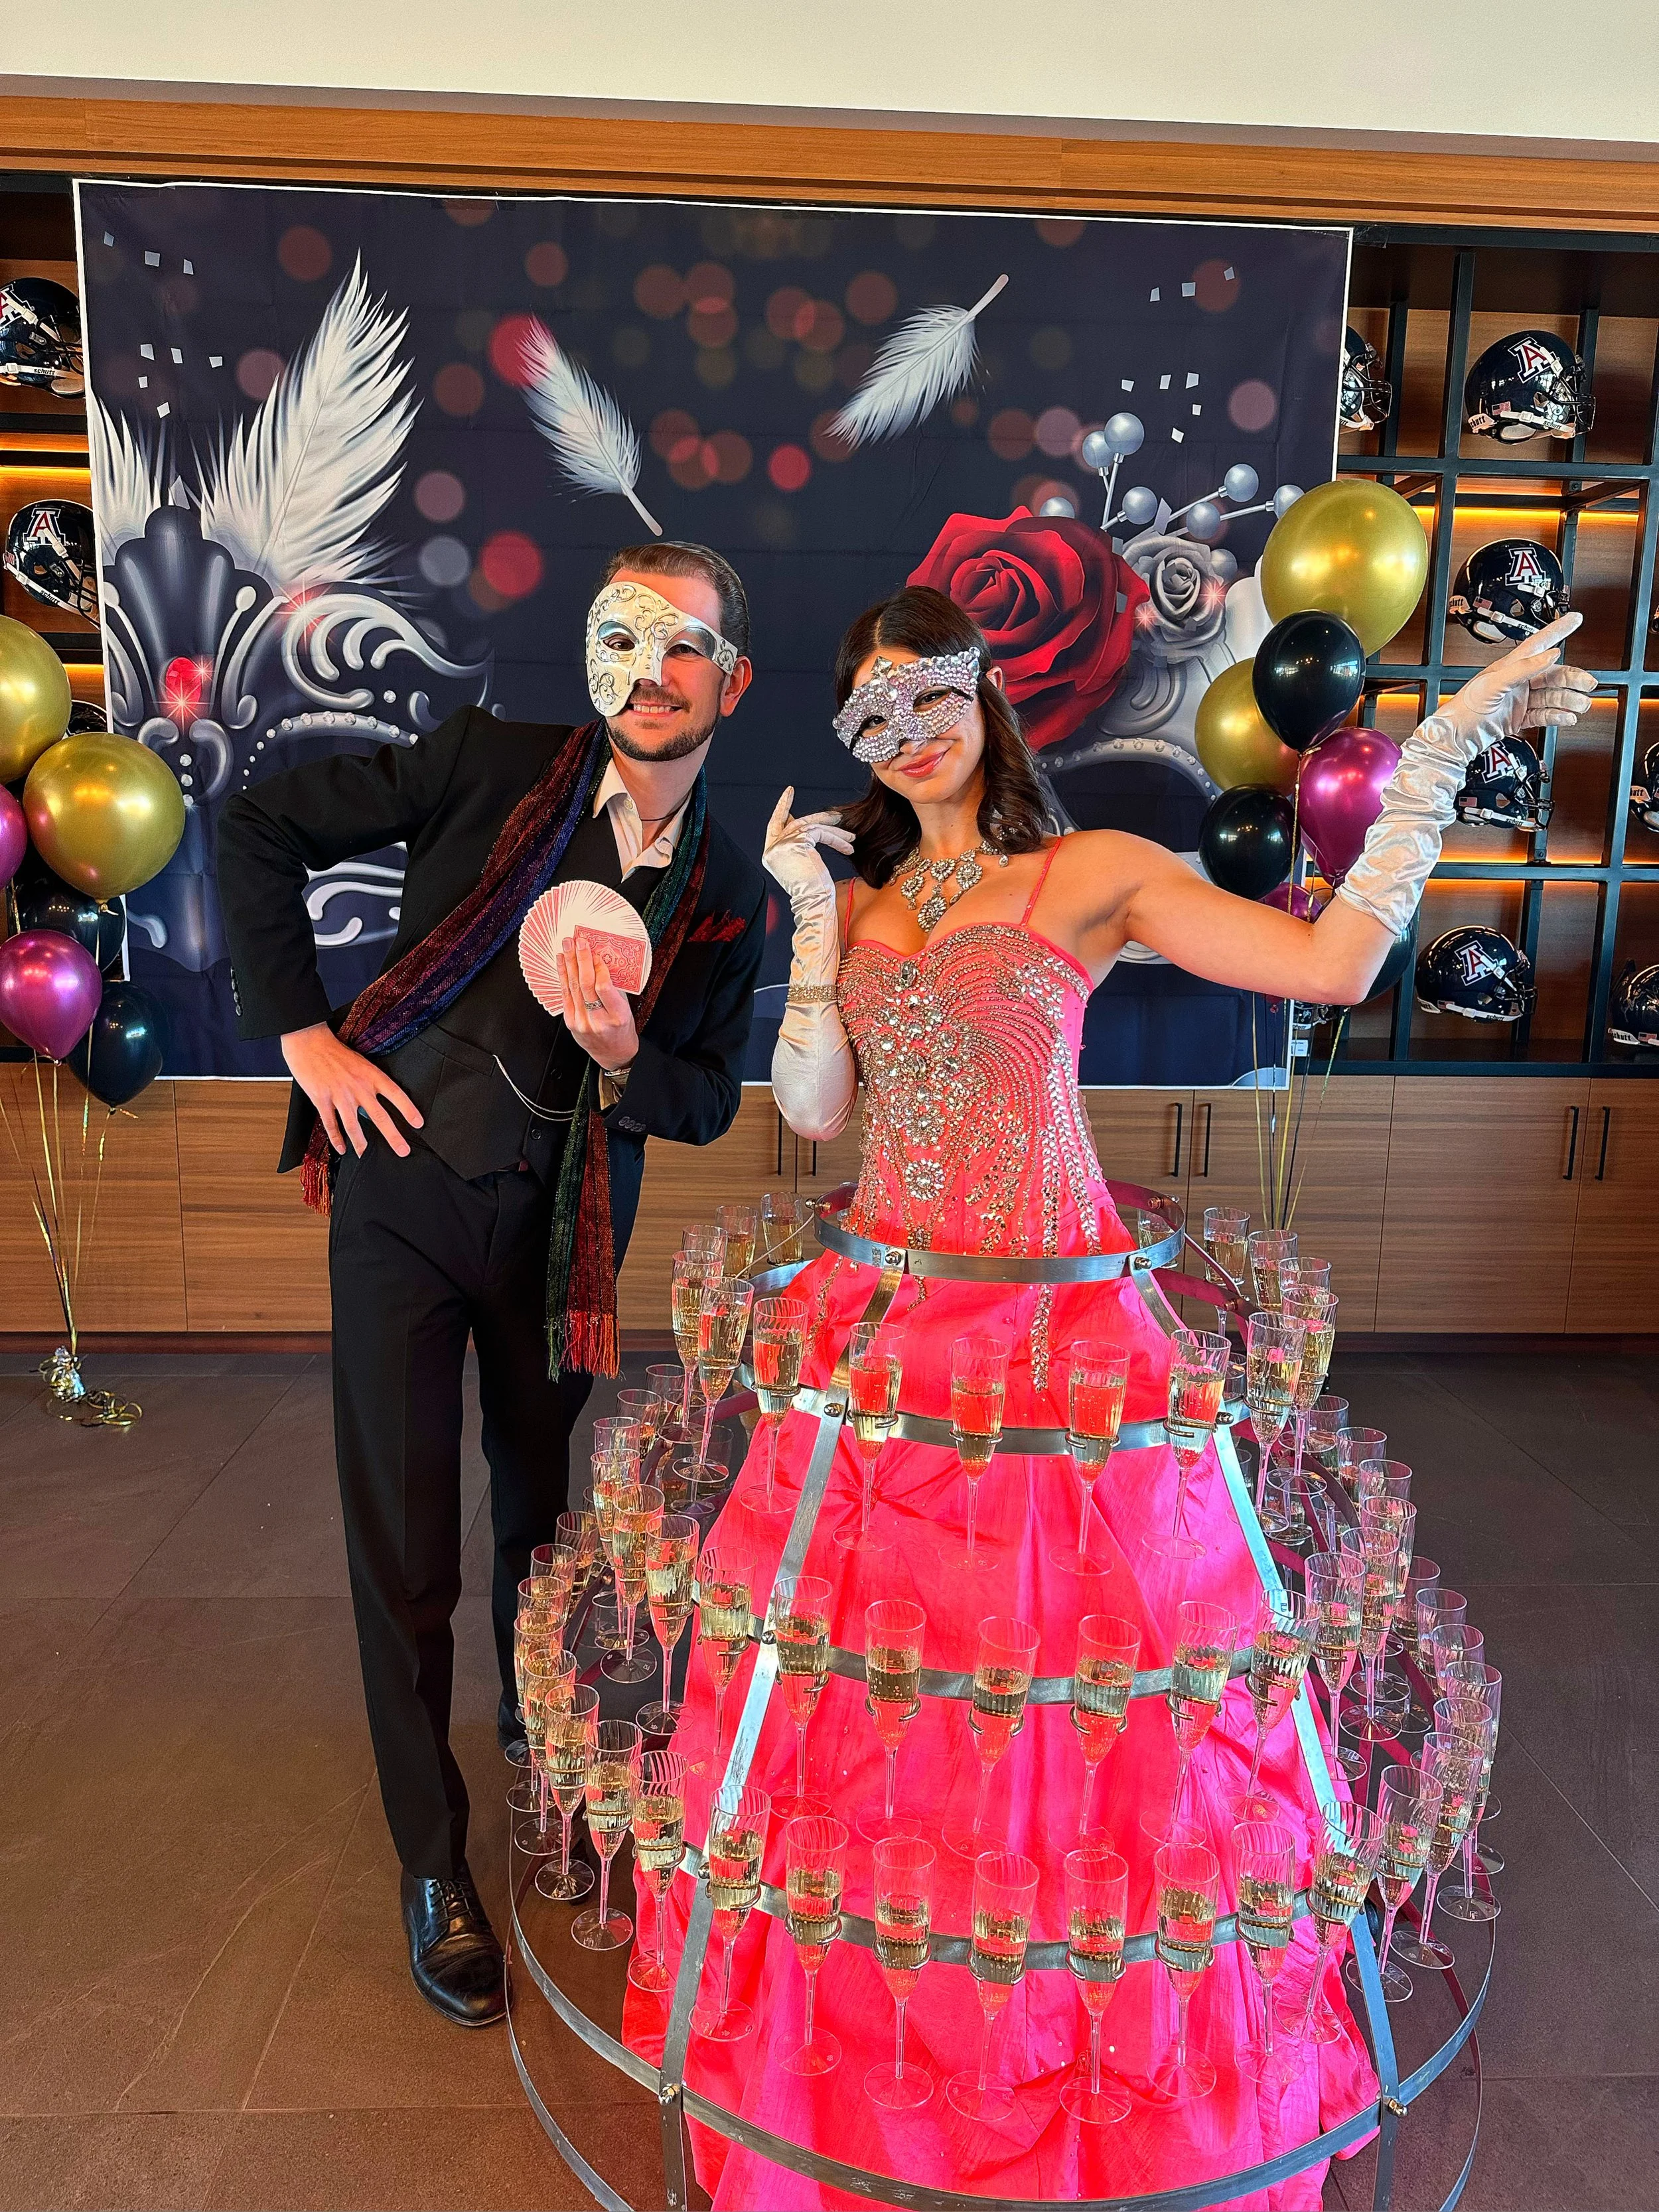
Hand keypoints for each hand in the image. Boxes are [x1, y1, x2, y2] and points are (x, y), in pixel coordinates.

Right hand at [281, 1021, 423, 1157]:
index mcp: (370, 1075)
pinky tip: (341, 1148)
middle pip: (379, 1116)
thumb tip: (382, 1099)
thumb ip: (371, 1081)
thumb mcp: (361, 1062)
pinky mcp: (321, 1100)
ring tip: (366, 1155)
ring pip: (354, 1125)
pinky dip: (336, 1138)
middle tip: (402, 1151)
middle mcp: (358, 1086)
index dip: (408, 1109)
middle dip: (393, 1136)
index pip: (396, 1094)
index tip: (419, 1123)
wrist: (309, 1042)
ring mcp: (339, 1095)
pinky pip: (331, 1124)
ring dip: (361, 1144)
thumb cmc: (335, 1051)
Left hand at [556, 936, 638, 1074]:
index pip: (604, 988)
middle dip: (581, 959)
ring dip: (570, 963)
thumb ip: (615, 988)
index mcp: (616, 1016)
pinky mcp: (570, 1022)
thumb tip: (602, 962)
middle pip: (586, 984)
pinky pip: (565, 995)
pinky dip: (563, 976)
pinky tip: (562, 963)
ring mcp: (581, 1022)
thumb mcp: (626, 1009)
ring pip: (573, 987)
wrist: (613, 1054)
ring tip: (567, 946)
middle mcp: (597, 1020)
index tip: (595, 951)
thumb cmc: (621, 1030)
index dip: (598, 967)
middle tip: (578, 941)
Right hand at [762, 786, 854, 913]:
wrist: (813, 904)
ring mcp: (782, 845)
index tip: (789, 793)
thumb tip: (808, 830)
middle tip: (836, 814)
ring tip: (851, 837)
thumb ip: (799, 847)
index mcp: (770, 856)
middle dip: (819, 817)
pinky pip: (818, 833)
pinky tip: (848, 845)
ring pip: (810, 827)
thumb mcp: (803, 866)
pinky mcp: (795, 843)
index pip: (774, 825)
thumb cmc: (812, 893)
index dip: (782, 808)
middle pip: (796, 824)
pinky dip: (835, 838)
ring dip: (834, 831)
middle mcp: (772, 849)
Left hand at [1441, 611, 1596, 753]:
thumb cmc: (1465, 708)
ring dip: (1568, 700)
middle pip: (1552, 674)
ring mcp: (1519, 699)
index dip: (1557, 630)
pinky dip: (1557, 715)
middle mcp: (1517, 680)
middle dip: (1572, 678)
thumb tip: (1550, 654)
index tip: (1575, 619)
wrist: (1457, 738)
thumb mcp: (1494, 684)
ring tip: (1580, 705)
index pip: (1538, 643)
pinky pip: (1543, 713)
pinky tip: (1567, 717)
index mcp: (1509, 666)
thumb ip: (1523, 668)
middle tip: (1588, 683)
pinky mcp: (1518, 717)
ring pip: (1551, 696)